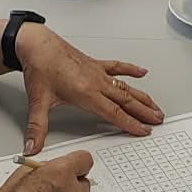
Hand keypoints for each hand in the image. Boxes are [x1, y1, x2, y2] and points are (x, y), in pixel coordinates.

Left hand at [15, 27, 163, 153]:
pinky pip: (117, 67)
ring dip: (142, 96)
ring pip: (125, 86)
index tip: (144, 131)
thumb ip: (37, 128)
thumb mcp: (38, 100)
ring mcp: (97, 71)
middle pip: (126, 100)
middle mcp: (95, 81)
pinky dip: (131, 70)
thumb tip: (32, 147)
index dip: (131, 124)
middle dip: (144, 112)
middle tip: (158, 120)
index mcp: (85, 92)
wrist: (37, 43)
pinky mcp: (94, 63)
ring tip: (155, 105)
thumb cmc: (40, 67)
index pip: (114, 113)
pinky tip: (141, 72)